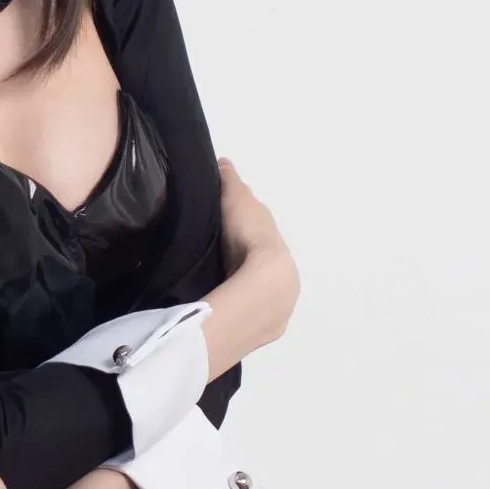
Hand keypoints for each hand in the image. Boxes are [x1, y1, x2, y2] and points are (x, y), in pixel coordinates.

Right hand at [217, 156, 300, 340]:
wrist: (262, 286)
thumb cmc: (249, 237)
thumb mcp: (235, 198)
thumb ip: (229, 181)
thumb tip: (223, 162)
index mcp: (272, 239)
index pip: (255, 229)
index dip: (239, 224)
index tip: (218, 224)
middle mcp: (279, 269)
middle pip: (254, 259)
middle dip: (239, 255)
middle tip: (211, 254)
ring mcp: (273, 301)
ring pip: (252, 286)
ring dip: (238, 283)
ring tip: (210, 281)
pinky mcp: (260, 326)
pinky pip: (245, 310)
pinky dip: (234, 305)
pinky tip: (219, 305)